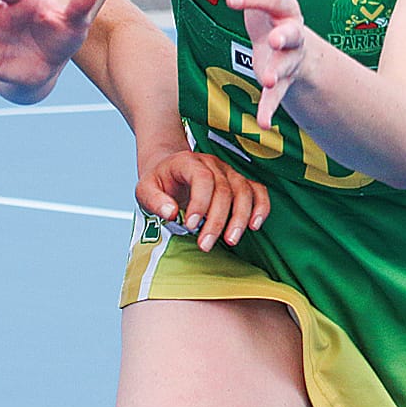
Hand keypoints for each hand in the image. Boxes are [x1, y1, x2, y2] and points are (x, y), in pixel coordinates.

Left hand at [136, 148, 269, 251]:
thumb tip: (171, 213)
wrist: (169, 168)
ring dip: (240, 217)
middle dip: (217, 219)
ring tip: (231, 240)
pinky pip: (258, 190)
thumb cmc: (159, 182)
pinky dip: (261, 206)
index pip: (201, 178)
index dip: (199, 202)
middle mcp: (212, 164)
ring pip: (243, 190)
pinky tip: (255, 225)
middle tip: (206, 244)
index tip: (191, 225)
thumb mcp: (144, 189)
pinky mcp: (239, 182)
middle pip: (223, 189)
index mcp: (188, 162)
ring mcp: (229, 172)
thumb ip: (154, 200)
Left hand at [225, 0, 306, 129]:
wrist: (295, 46)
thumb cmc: (272, 10)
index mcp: (284, 6)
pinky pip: (280, 96)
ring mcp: (290, 57)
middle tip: (274, 38)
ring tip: (269, 78)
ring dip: (280, 71)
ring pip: (288, 64)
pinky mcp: (284, 79)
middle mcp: (293, 31)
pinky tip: (263, 124)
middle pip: (292, 31)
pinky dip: (271, 109)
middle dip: (285, 35)